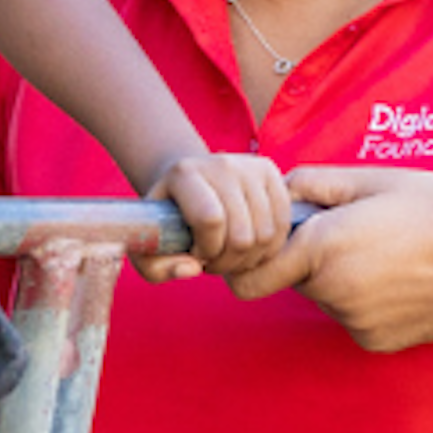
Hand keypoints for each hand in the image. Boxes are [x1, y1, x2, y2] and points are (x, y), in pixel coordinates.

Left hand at [141, 153, 291, 282]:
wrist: (189, 179)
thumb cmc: (167, 218)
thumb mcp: (149, 244)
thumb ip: (156, 266)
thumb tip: (193, 269)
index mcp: (184, 174)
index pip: (210, 220)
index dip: (207, 249)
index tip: (197, 254)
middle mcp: (220, 164)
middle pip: (242, 233)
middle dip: (229, 261)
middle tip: (215, 261)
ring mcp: (249, 165)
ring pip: (266, 233)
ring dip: (250, 258)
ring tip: (231, 255)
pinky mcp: (269, 170)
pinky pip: (282, 222)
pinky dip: (269, 246)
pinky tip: (250, 247)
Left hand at [234, 164, 432, 353]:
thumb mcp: (375, 179)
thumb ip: (315, 184)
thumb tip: (280, 190)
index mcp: (324, 247)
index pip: (250, 274)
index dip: (253, 256)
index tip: (272, 241)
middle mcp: (333, 292)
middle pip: (291, 279)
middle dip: (306, 258)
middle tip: (351, 231)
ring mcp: (354, 322)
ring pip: (324, 298)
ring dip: (338, 278)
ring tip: (386, 252)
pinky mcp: (375, 340)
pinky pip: (351, 316)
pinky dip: (363, 300)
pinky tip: (400, 278)